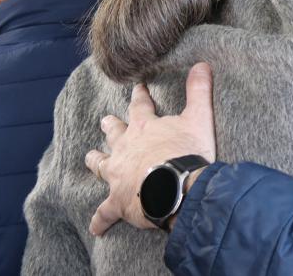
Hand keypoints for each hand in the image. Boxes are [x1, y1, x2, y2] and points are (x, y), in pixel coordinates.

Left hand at [85, 62, 216, 235]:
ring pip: (101, 166)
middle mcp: (126, 148)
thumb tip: (202, 64)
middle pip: (114, 133)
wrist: (177, 188)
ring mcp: (118, 175)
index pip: (140, 106)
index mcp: (144, 128)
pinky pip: (105, 212)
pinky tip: (97, 227)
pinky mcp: (117, 201)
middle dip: (111, 127)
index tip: (137, 87)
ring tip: (90, 158)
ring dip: (96, 161)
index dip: (140, 96)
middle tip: (106, 121)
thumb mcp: (199, 117)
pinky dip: (101, 220)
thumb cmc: (187, 152)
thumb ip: (199, 91)